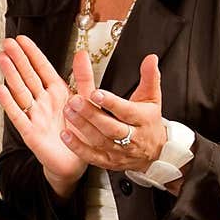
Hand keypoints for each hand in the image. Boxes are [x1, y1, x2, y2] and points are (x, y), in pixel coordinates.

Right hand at [0, 35, 85, 190]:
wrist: (75, 162)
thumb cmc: (80, 133)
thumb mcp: (88, 101)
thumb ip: (84, 77)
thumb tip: (81, 53)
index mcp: (58, 92)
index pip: (42, 68)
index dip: (31, 53)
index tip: (21, 39)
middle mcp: (44, 102)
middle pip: (28, 76)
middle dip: (17, 59)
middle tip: (7, 43)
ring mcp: (35, 115)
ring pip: (20, 91)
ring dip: (10, 75)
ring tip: (1, 59)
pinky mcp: (30, 132)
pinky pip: (18, 115)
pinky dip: (9, 103)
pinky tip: (1, 89)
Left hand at [63, 53, 165, 170]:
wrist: (154, 153)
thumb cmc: (149, 122)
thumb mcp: (152, 98)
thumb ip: (149, 77)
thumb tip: (150, 58)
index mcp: (142, 119)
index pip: (126, 111)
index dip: (111, 103)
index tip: (96, 93)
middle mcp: (131, 138)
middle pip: (110, 127)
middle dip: (92, 114)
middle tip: (74, 101)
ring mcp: (119, 152)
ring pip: (99, 141)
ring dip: (82, 127)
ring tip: (68, 112)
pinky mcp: (108, 162)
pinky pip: (92, 156)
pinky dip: (78, 147)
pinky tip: (65, 136)